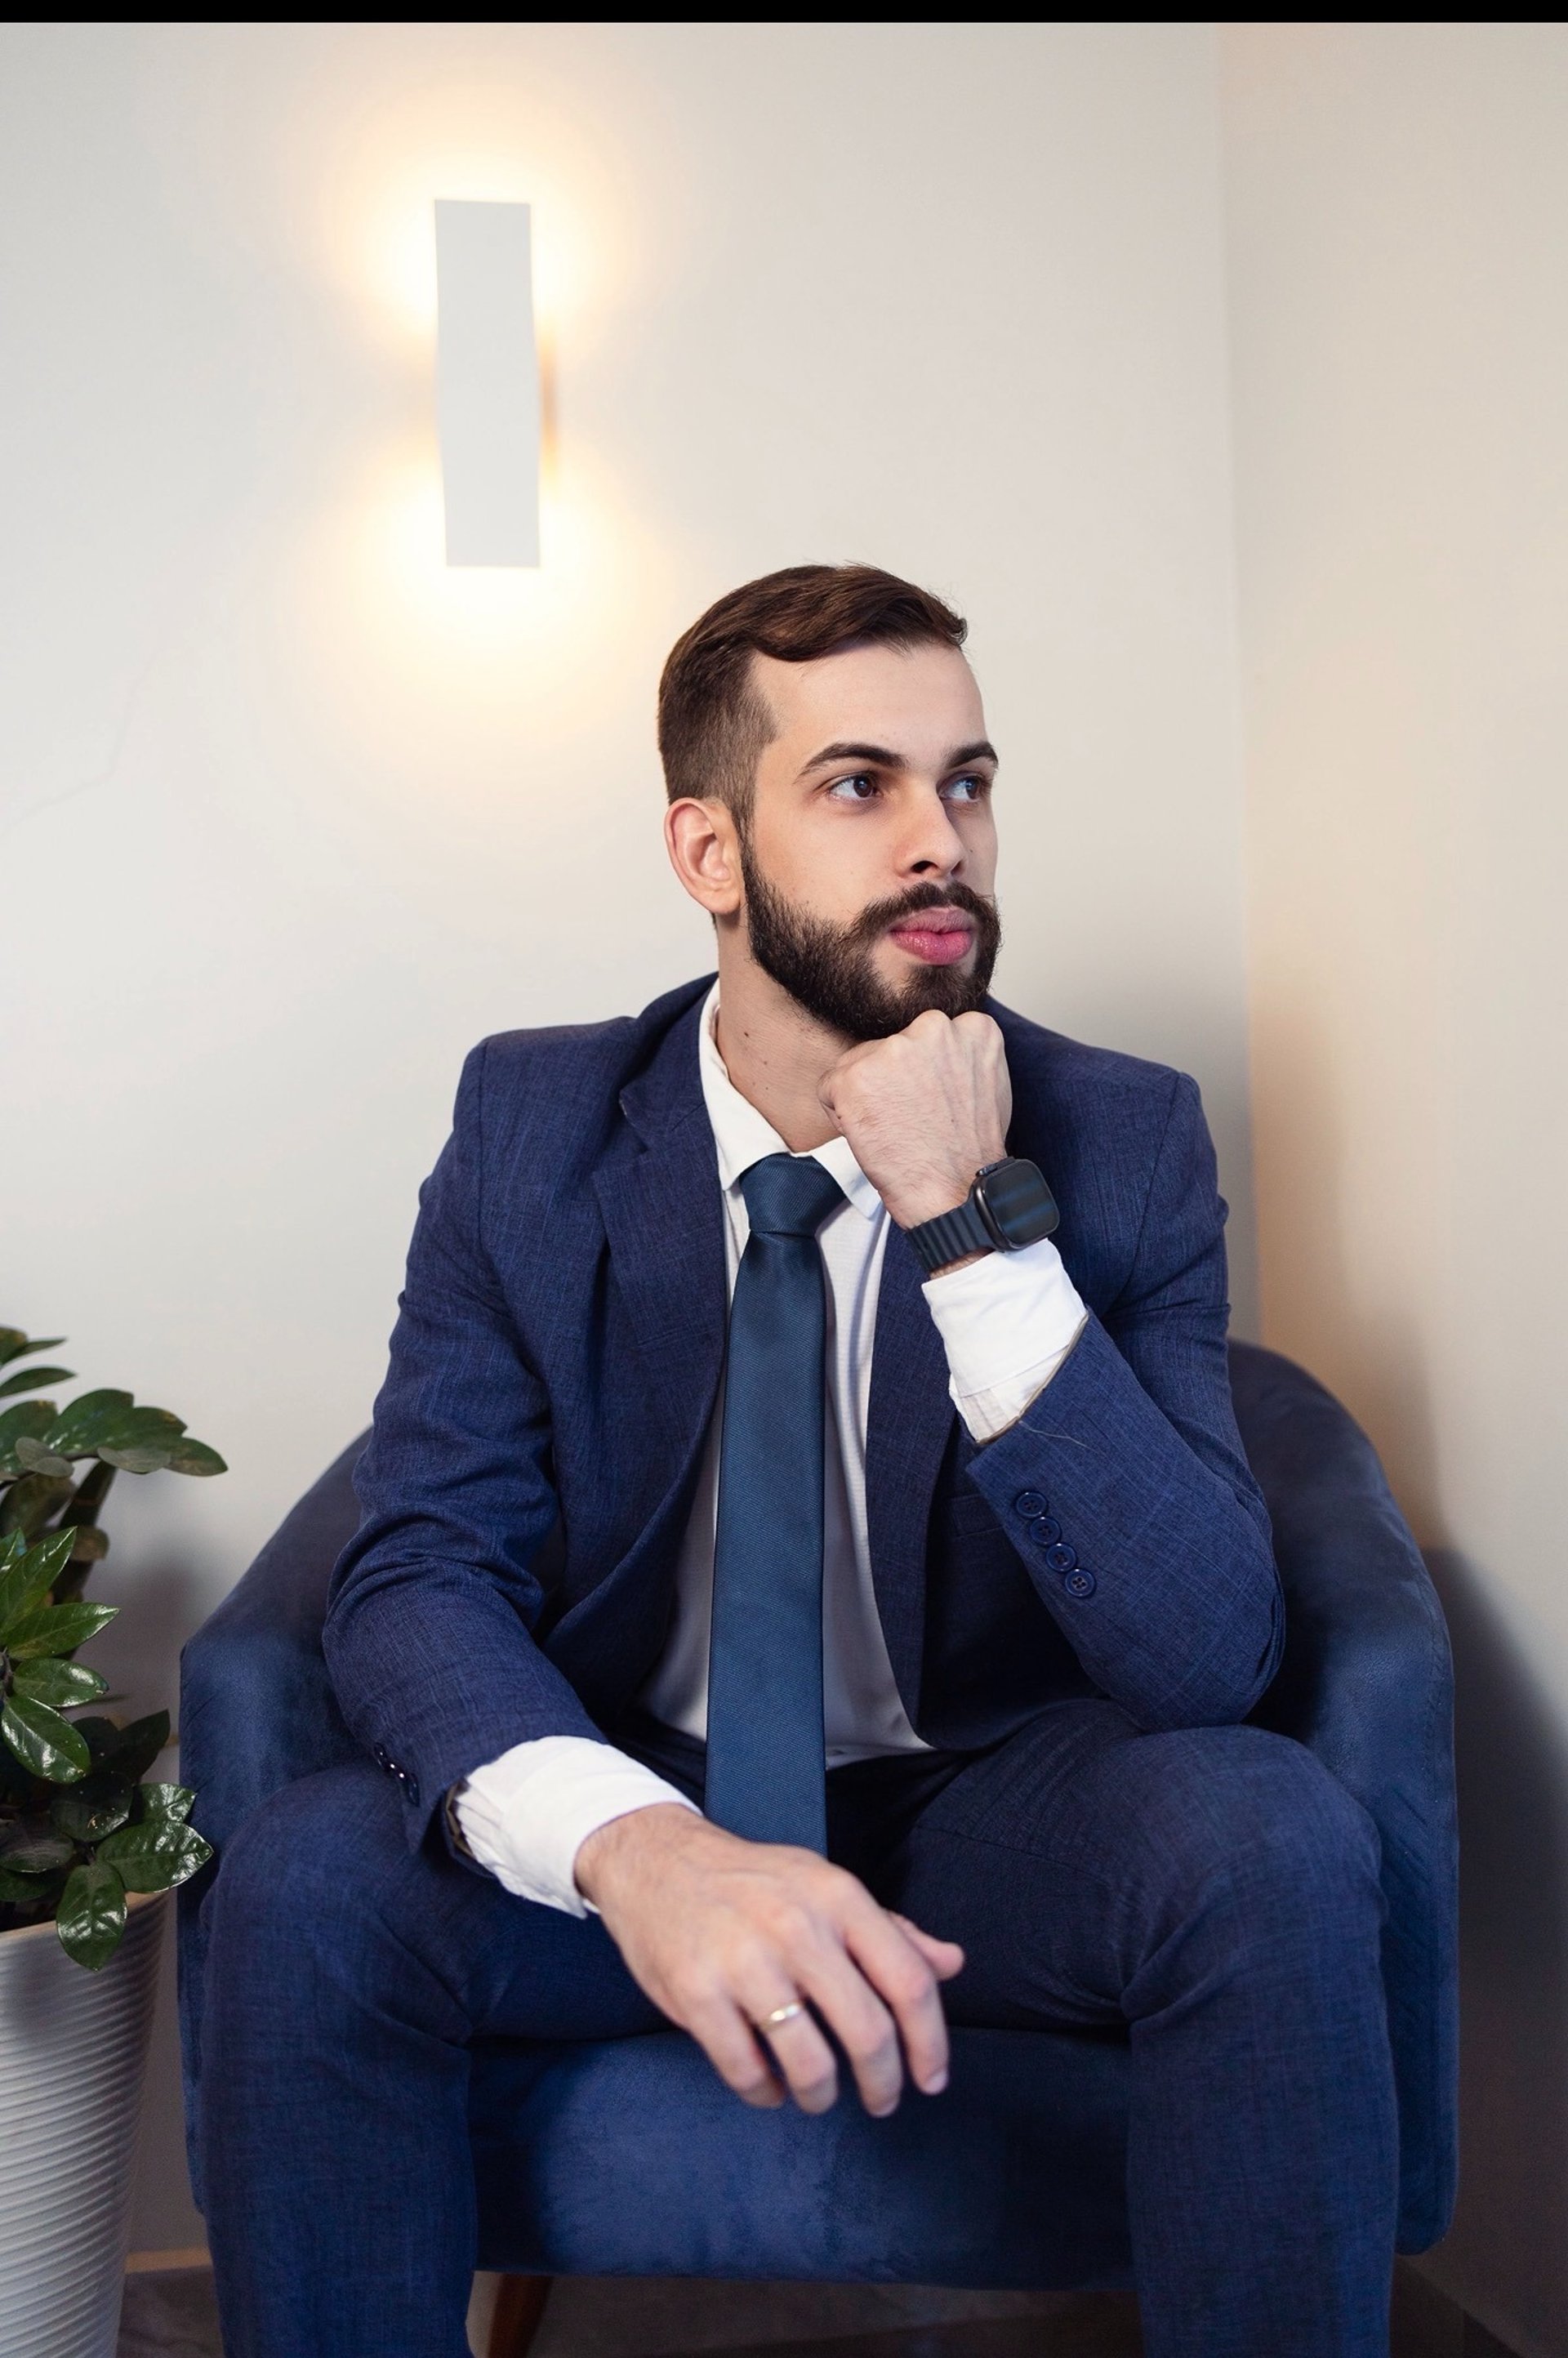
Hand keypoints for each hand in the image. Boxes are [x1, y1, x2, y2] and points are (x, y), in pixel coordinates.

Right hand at [575, 1804, 963, 2116]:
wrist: (656, 1860)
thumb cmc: (752, 1881)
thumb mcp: (826, 1886)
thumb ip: (890, 1930)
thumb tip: (952, 1963)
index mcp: (838, 1897)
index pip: (908, 1981)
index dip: (930, 2042)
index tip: (931, 2078)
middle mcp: (797, 1927)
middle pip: (867, 2031)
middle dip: (883, 2084)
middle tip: (881, 2100)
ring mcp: (744, 1962)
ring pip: (810, 2064)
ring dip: (821, 2095)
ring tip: (816, 2092)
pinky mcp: (697, 1993)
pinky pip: (747, 2072)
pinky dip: (765, 2093)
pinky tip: (768, 2084)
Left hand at [818, 1009, 1011, 1232]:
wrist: (955, 1192)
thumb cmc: (971, 1150)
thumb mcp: (986, 1083)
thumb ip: (961, 1055)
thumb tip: (938, 1051)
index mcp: (972, 1027)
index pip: (926, 1036)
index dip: (923, 1073)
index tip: (933, 1100)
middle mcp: (933, 1027)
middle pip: (892, 1045)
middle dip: (894, 1077)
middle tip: (913, 1116)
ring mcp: (892, 1049)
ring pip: (860, 1064)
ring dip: (868, 1093)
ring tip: (896, 1127)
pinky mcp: (855, 1075)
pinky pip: (830, 1087)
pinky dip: (841, 1113)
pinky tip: (873, 1134)